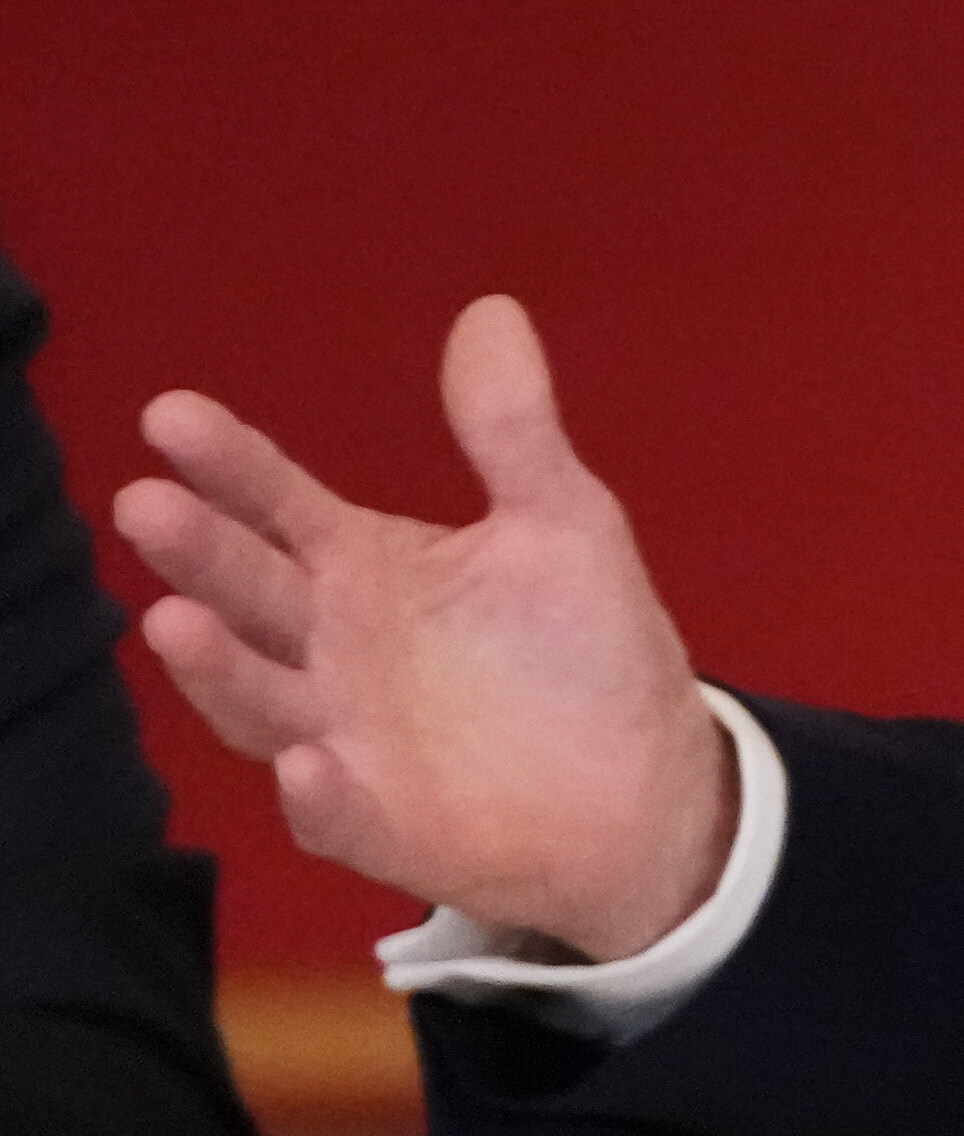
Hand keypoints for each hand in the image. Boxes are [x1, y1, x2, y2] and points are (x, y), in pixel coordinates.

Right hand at [111, 297, 734, 957]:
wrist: (647, 784)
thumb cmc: (581, 650)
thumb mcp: (561, 524)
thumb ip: (512, 430)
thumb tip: (492, 310)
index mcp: (364, 568)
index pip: (278, 504)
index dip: (228, 462)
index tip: (171, 412)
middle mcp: (330, 650)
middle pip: (249, 594)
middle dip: (198, 552)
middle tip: (146, 503)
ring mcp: (345, 739)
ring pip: (259, 702)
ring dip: (218, 668)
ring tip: (173, 619)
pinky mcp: (384, 825)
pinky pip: (336, 814)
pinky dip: (317, 795)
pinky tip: (307, 766)